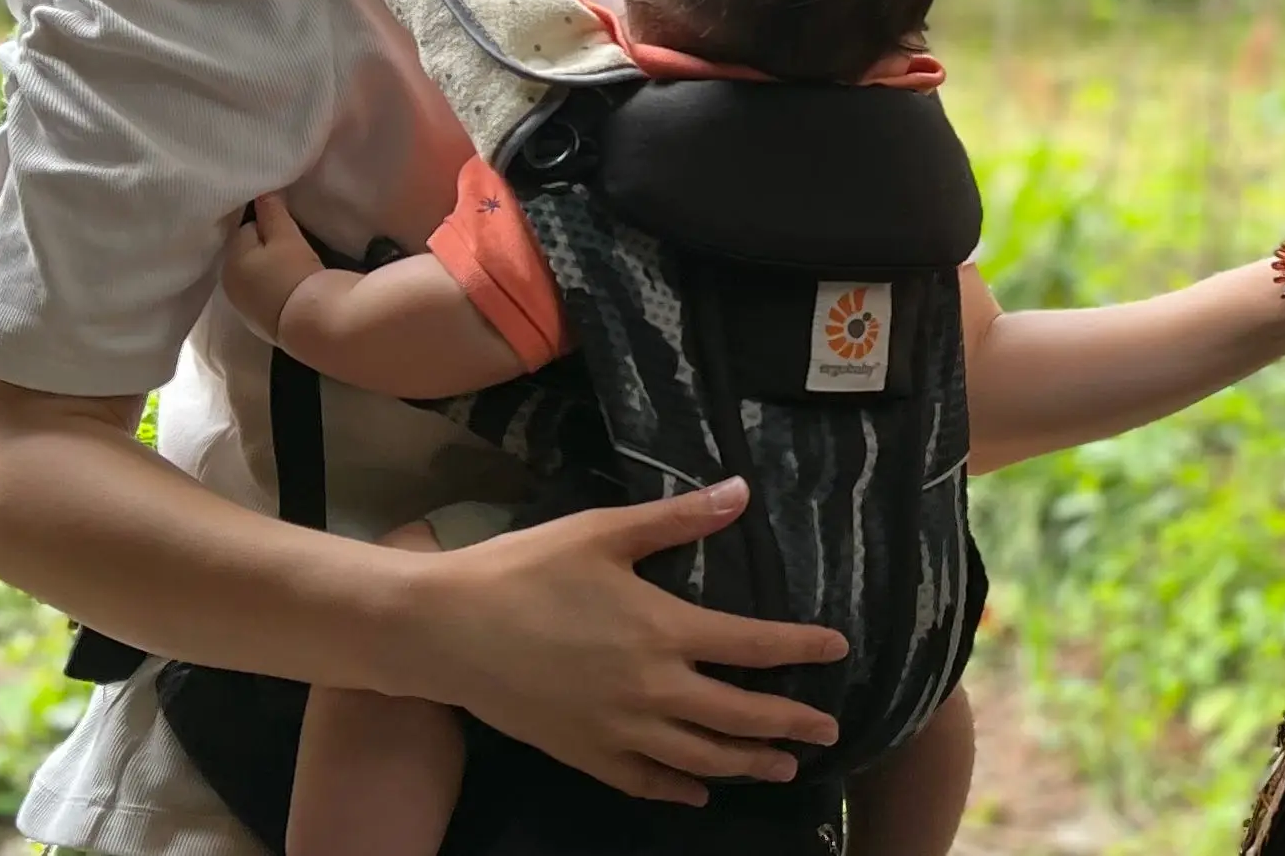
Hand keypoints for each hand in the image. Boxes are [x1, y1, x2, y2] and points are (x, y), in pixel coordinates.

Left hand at [221, 193, 321, 340]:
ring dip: (267, 267)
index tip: (284, 220)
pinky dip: (273, 286)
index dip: (264, 221)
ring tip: (293, 261)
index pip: (244, 228)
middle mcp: (229, 284)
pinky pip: (264, 293)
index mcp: (230, 259)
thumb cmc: (294, 272)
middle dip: (262, 244)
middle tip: (291, 240)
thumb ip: (271, 212)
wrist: (311, 323)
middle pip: (246, 254)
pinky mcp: (260, 322)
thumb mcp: (285, 236)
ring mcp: (244, 306)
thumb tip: (262, 191)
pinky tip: (291, 285)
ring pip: (255, 275)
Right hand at [407, 478, 848, 805]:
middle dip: (790, 723)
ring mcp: (617, 729)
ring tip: (784, 767)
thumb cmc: (525, 570)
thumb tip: (740, 493)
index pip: (751, 645)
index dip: (800, 648)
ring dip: (747, 763)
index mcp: (663, 630)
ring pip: (700, 757)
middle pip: (738, 714)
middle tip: (830, 732)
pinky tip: (700, 791)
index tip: (838, 649)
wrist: (446, 630)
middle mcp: (651, 689)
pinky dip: (679, 788)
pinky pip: (643, 780)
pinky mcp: (582, 753)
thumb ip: (677, 519)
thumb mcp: (603, 531)